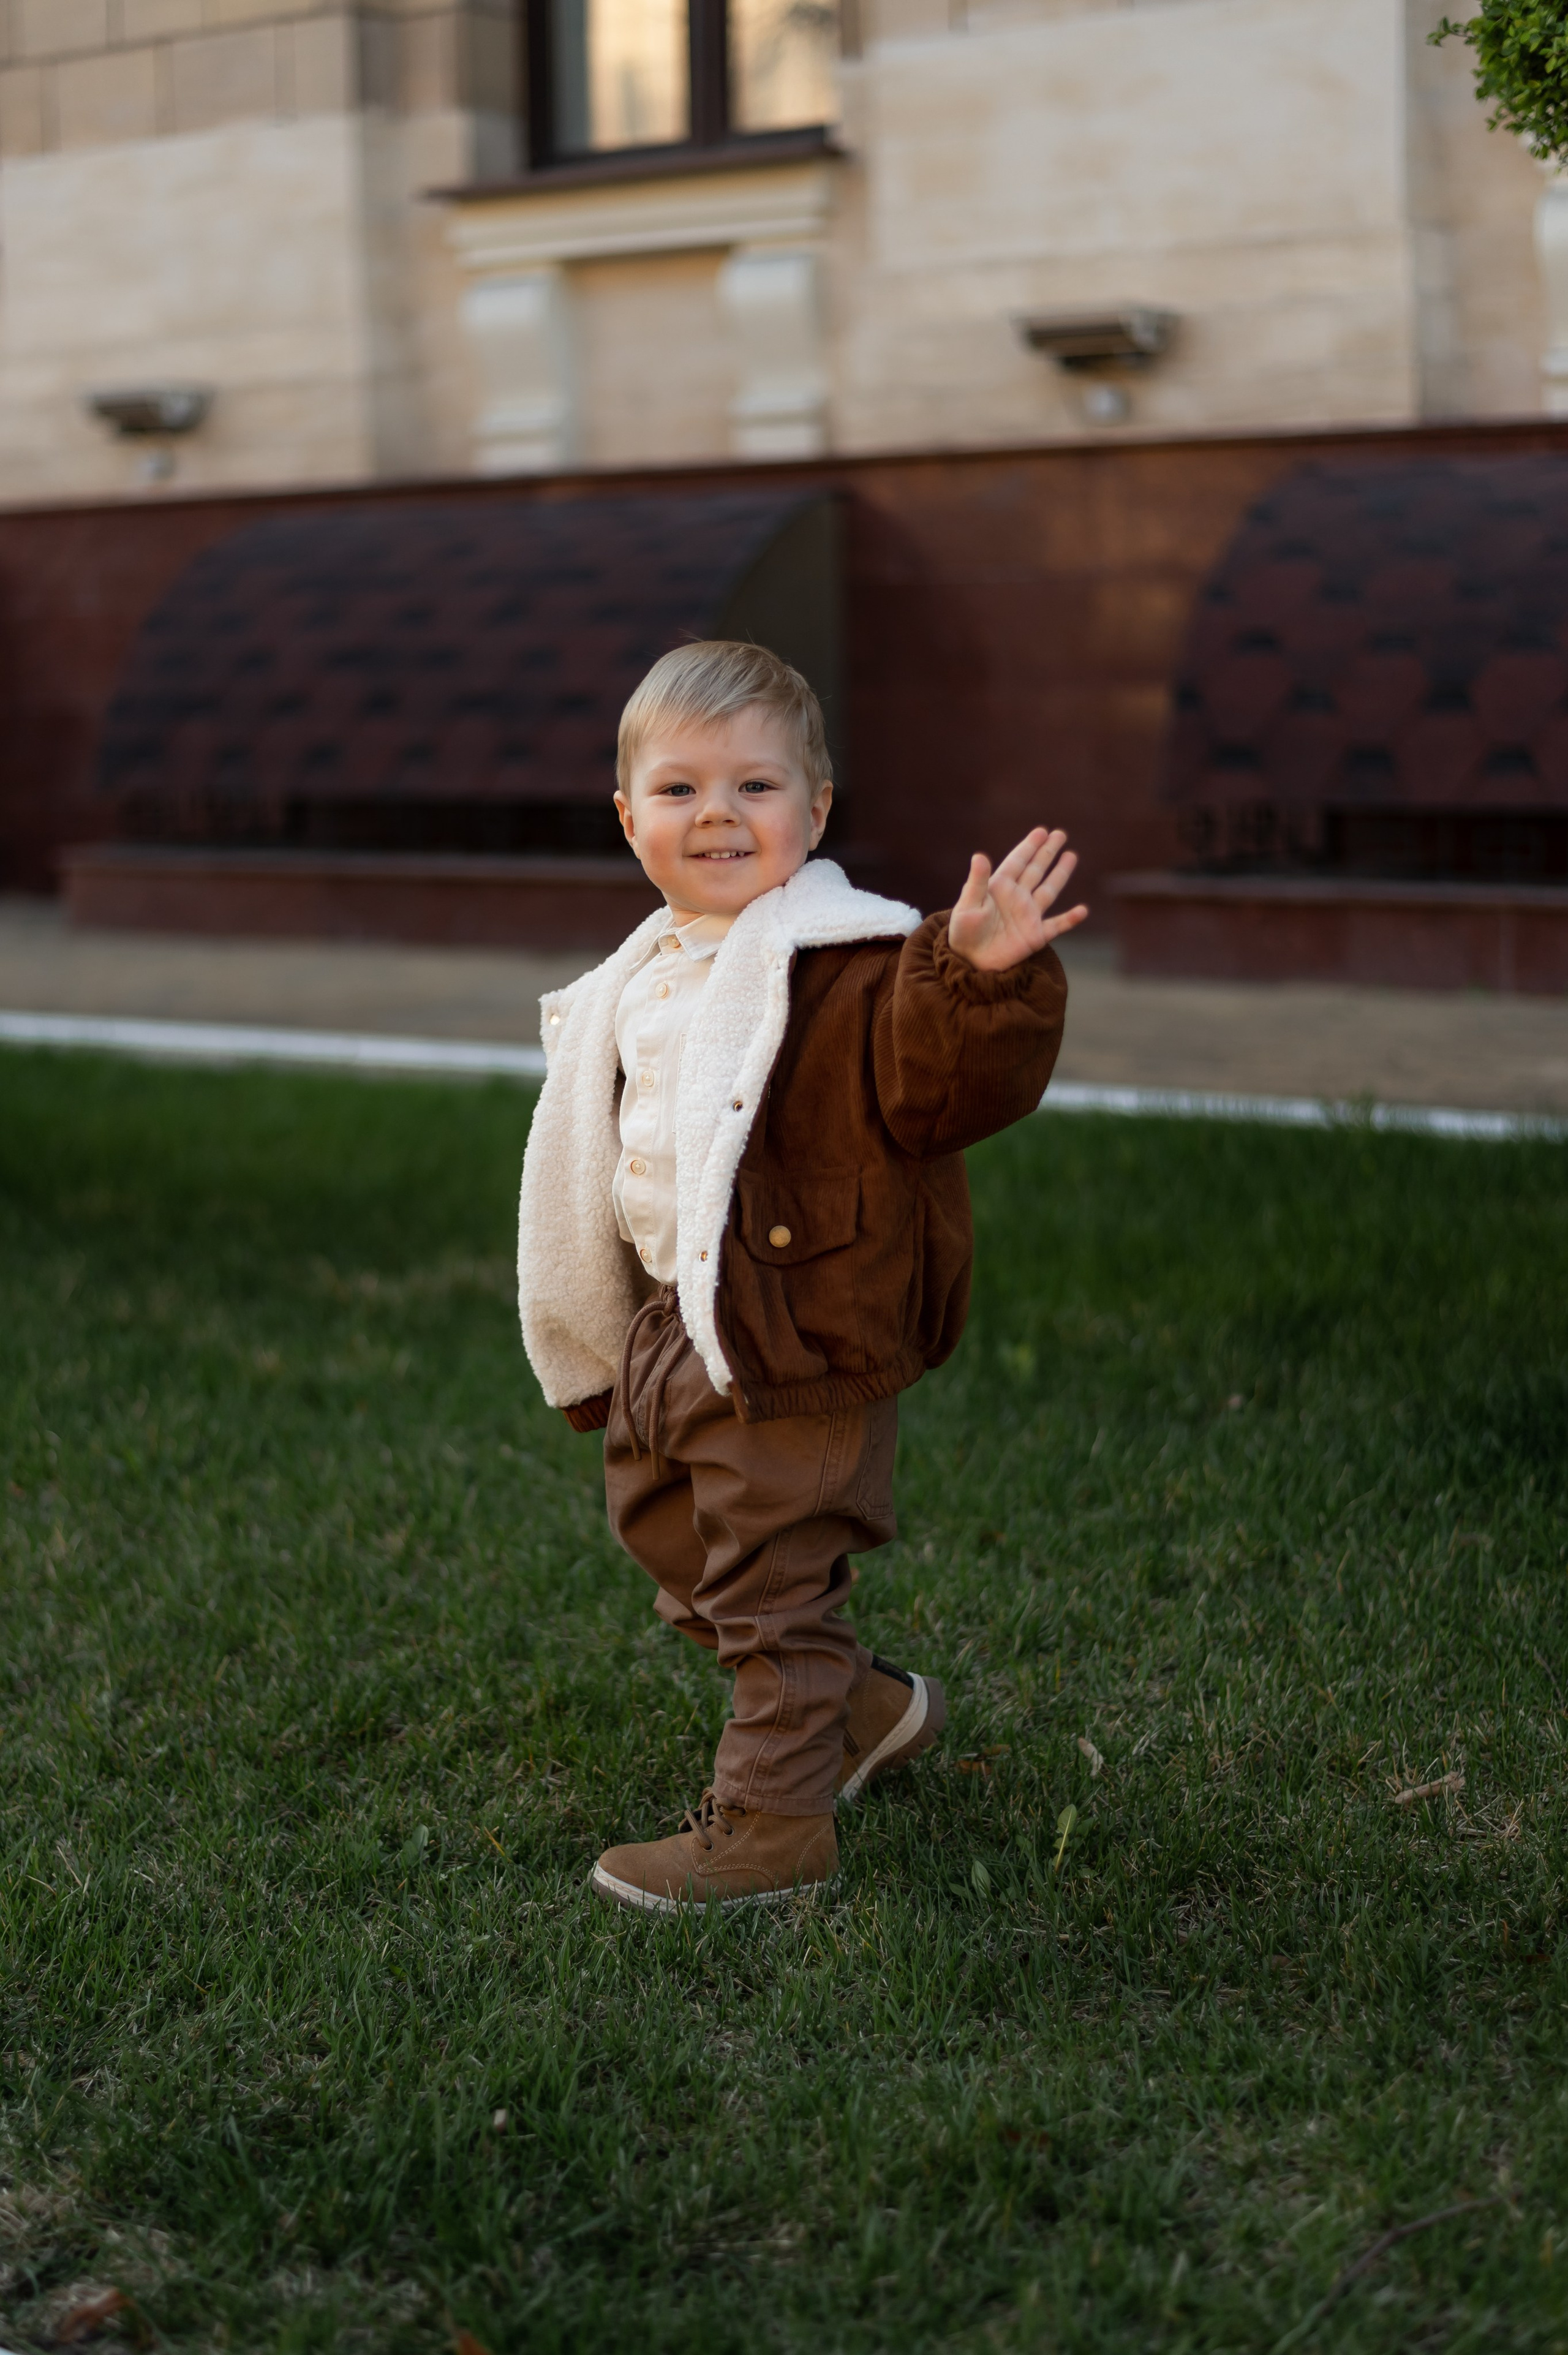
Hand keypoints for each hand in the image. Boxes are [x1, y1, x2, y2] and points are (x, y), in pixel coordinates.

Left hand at [948, 827, 1089, 971]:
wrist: (969, 960)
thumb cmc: (963, 931)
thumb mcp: (968, 905)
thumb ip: (977, 881)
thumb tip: (979, 855)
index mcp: (1000, 887)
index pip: (1018, 861)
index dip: (1029, 846)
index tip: (1041, 831)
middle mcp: (1017, 897)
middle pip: (1036, 870)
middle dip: (1048, 852)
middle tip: (1060, 834)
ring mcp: (1028, 915)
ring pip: (1049, 890)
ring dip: (1060, 874)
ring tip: (1071, 856)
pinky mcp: (1035, 935)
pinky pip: (1057, 925)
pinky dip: (1070, 919)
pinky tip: (1082, 910)